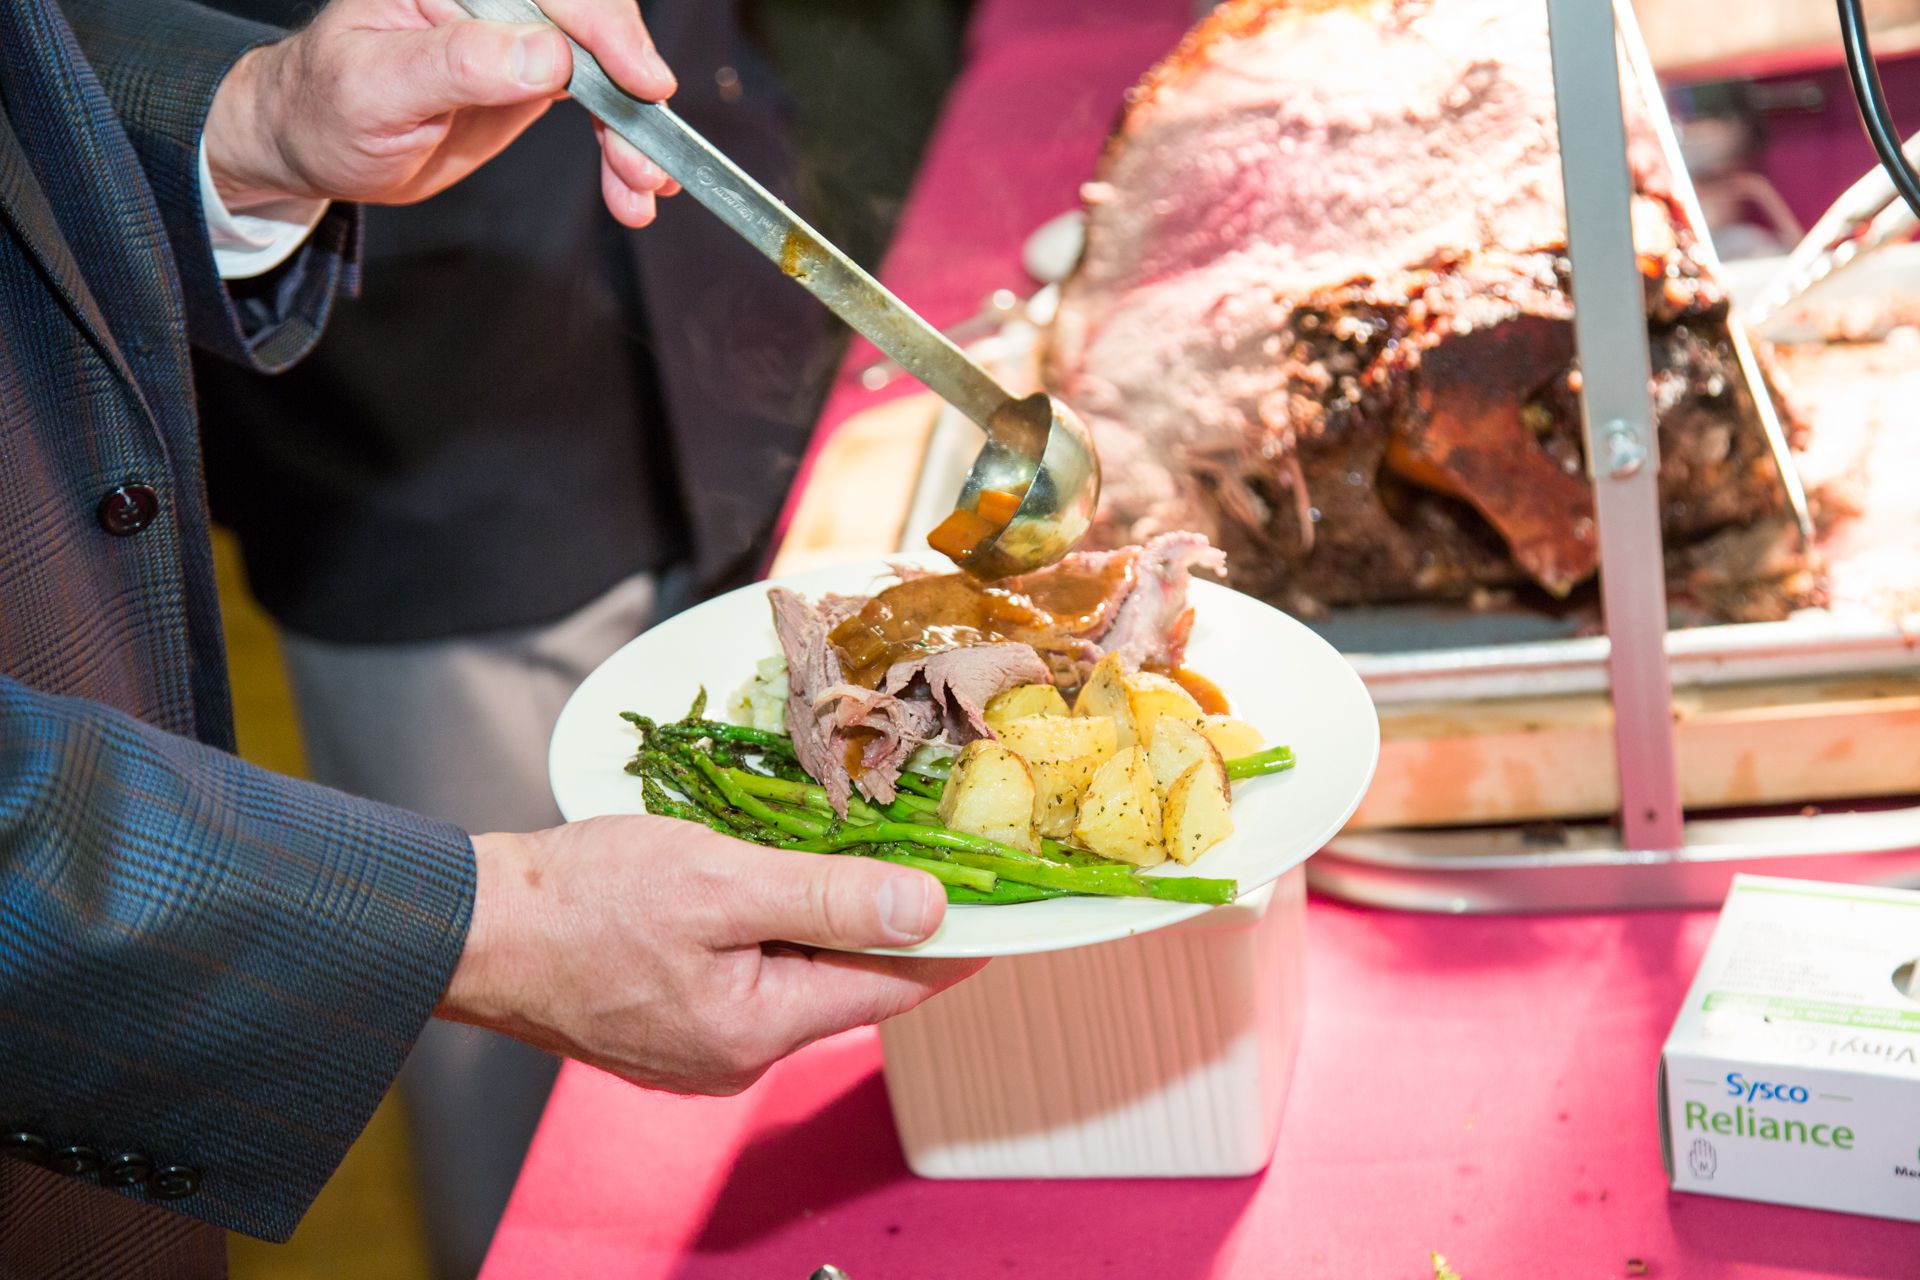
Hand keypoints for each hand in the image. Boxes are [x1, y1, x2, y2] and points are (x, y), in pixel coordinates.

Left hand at [204, 0, 677, 227]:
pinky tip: (631, 188)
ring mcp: (520, 35)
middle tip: (646, 158)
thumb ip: (458, 65)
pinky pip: (600, 104)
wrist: (315, 145)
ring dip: (636, 132)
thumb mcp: (375, 88)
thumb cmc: (325, 108)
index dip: (607, 29)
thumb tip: (546, 55)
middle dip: (634, 91)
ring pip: (609, 69)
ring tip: (641, 188)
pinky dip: (622, 148)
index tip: (641, 82)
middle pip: (596, 24)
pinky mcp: (535, 76)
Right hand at [441, 817, 986, 1095]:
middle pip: (845, 983)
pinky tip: (759, 889)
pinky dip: (766, 934)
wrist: (471, 927)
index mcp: (759, 1027)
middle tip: (925, 856)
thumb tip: (929, 913)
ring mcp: (699, 1048)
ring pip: (793, 978)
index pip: (893, 987)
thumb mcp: (719, 880)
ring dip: (820, 923)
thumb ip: (827, 899)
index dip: (954, 943)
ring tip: (839, 858)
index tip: (1005, 911)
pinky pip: (745, 979)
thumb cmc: (580, 900)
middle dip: (882, 924)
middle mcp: (737, 1054)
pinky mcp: (668, 1026)